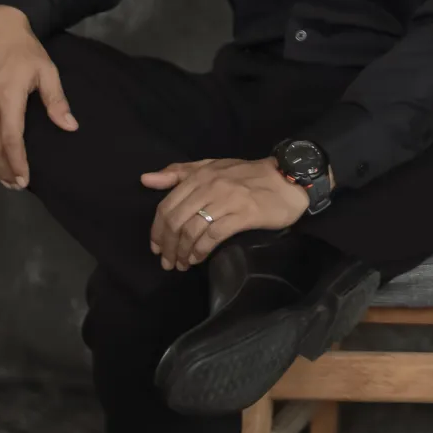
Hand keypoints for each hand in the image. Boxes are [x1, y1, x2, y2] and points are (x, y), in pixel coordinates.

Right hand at [0, 4, 78, 188]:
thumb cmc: (24, 48)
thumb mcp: (47, 70)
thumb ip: (56, 100)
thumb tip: (70, 127)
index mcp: (8, 94)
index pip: (11, 139)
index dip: (17, 163)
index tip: (25, 180)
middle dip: (3, 170)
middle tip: (16, 185)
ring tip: (2, 177)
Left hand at [142, 155, 316, 270]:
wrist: (287, 179)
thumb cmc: (247, 176)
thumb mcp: (212, 167)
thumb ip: (179, 173)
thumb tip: (145, 179)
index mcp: (200, 175)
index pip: (167, 205)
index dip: (157, 230)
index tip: (156, 247)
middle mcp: (210, 186)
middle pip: (176, 220)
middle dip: (168, 246)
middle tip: (167, 262)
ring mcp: (226, 200)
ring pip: (192, 230)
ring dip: (182, 252)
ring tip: (182, 265)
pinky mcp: (242, 214)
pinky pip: (213, 236)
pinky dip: (200, 251)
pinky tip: (197, 259)